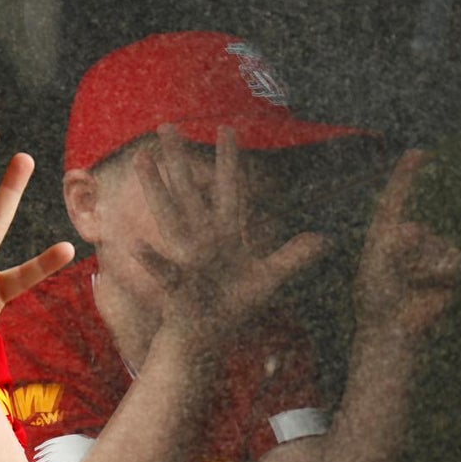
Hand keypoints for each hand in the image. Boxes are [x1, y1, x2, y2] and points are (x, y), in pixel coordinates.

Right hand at [132, 124, 326, 335]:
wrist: (206, 336)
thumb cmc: (232, 306)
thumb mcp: (268, 280)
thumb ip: (292, 258)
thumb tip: (324, 240)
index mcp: (225, 233)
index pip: (229, 189)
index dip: (229, 160)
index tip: (228, 129)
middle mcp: (202, 237)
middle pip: (189, 189)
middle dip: (179, 158)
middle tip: (167, 125)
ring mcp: (186, 256)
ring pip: (169, 214)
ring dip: (155, 187)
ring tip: (141, 159)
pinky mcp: (177, 283)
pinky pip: (164, 270)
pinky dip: (152, 259)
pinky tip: (136, 245)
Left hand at [353, 149, 460, 339]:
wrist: (395, 329)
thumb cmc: (378, 300)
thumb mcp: (376, 272)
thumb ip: (391, 247)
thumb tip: (413, 226)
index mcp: (385, 234)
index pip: (396, 199)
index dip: (407, 175)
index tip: (419, 152)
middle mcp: (411, 238)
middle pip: (421, 232)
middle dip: (412, 256)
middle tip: (399, 280)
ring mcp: (432, 251)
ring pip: (440, 248)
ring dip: (426, 269)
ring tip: (413, 285)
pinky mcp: (450, 267)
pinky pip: (455, 260)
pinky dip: (441, 274)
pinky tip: (431, 288)